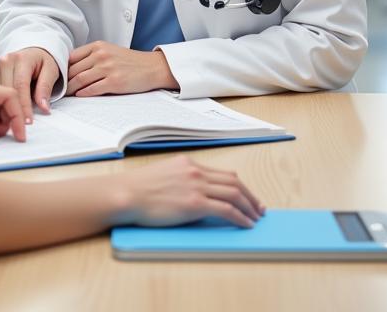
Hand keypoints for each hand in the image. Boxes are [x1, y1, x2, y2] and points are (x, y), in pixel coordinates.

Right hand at [0, 47, 60, 122]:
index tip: (28, 122)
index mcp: (21, 59)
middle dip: (13, 109)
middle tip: (21, 127)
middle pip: (6, 90)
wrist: (35, 51)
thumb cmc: (44, 61)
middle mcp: (6, 61)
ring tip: (15, 122)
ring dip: (5, 107)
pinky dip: (1, 102)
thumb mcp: (51, 71)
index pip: (20, 86)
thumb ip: (46, 88)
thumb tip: (43, 107)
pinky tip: (9, 112)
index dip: (24, 106)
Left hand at [67, 41, 177, 96]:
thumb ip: (92, 56)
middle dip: (64, 80)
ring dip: (71, 89)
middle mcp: (101, 55)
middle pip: (74, 69)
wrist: (151, 67)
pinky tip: (79, 95)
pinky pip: (93, 89)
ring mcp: (108, 68)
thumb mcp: (109, 50)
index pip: (72, 56)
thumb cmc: (129, 61)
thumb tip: (71, 67)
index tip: (58, 76)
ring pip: (81, 79)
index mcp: (98, 46)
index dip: (63, 68)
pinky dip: (83, 93)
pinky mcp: (114, 82)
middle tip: (57, 89)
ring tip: (65, 95)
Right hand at [120, 155, 264, 228]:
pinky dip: (240, 217)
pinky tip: (245, 224)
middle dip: (250, 197)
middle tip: (259, 209)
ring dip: (249, 207)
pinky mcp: (195, 203)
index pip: (223, 173)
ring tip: (256, 218)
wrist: (127, 194)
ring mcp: (196, 187)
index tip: (248, 197)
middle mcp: (196, 172)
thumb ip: (182, 179)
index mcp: (188, 163)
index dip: (240, 186)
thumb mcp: (164, 175)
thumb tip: (195, 192)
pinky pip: (226, 210)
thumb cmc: (139, 189)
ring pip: (234, 194)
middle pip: (234, 182)